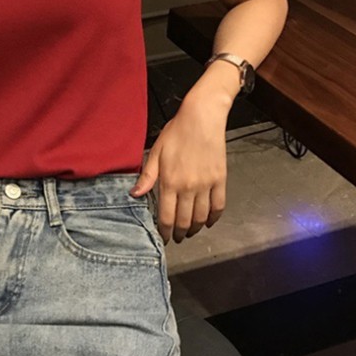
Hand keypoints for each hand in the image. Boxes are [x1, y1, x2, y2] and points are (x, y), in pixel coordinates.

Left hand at [130, 94, 228, 243]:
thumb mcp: (156, 152)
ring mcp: (206, 185)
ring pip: (201, 216)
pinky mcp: (220, 180)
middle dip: (180, 233)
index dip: (165, 231)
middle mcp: (188, 187)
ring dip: (195, 228)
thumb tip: (135, 194)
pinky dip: (214, 217)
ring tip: (190, 232)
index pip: (167, 216)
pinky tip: (208, 222)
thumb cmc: (176, 133)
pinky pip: (218, 205)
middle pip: (184, 221)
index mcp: (169, 182)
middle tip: (177, 237)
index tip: (164, 237)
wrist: (202, 118)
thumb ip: (147, 176)